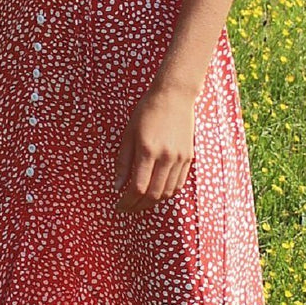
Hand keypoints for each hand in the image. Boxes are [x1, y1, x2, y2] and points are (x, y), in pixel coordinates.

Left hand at [113, 85, 195, 212]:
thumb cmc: (147, 111)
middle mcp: (166, 157)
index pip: (138, 187)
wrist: (174, 96)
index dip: (127, 201)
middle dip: (138, 206)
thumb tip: (117, 186)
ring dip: (153, 202)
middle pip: (153, 194)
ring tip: (140, 203)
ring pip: (168, 192)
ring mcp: (180, 158)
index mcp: (147, 150)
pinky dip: (167, 193)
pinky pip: (179, 183)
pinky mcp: (189, 157)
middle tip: (128, 208)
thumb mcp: (129, 134)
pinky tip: (157, 194)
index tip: (119, 206)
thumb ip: (123, 162)